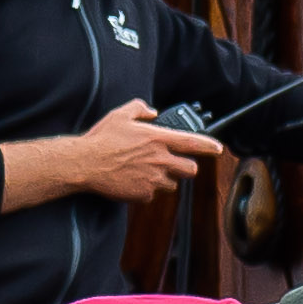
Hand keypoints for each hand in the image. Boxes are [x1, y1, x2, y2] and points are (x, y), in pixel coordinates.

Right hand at [64, 101, 225, 204]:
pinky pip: (152, 194)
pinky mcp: (143, 194)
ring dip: (164, 179)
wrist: (84, 164)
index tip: (218, 149)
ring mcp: (153, 179)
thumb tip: (151, 111)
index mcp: (159, 139)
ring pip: (172, 184)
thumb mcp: (120, 115)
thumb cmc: (101, 139)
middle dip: (185, 167)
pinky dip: (146, 189)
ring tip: (145, 171)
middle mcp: (161, 160)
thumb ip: (140, 109)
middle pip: (190, 169)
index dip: (210, 146)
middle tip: (173, 163)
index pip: (195, 143)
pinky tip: (131, 180)